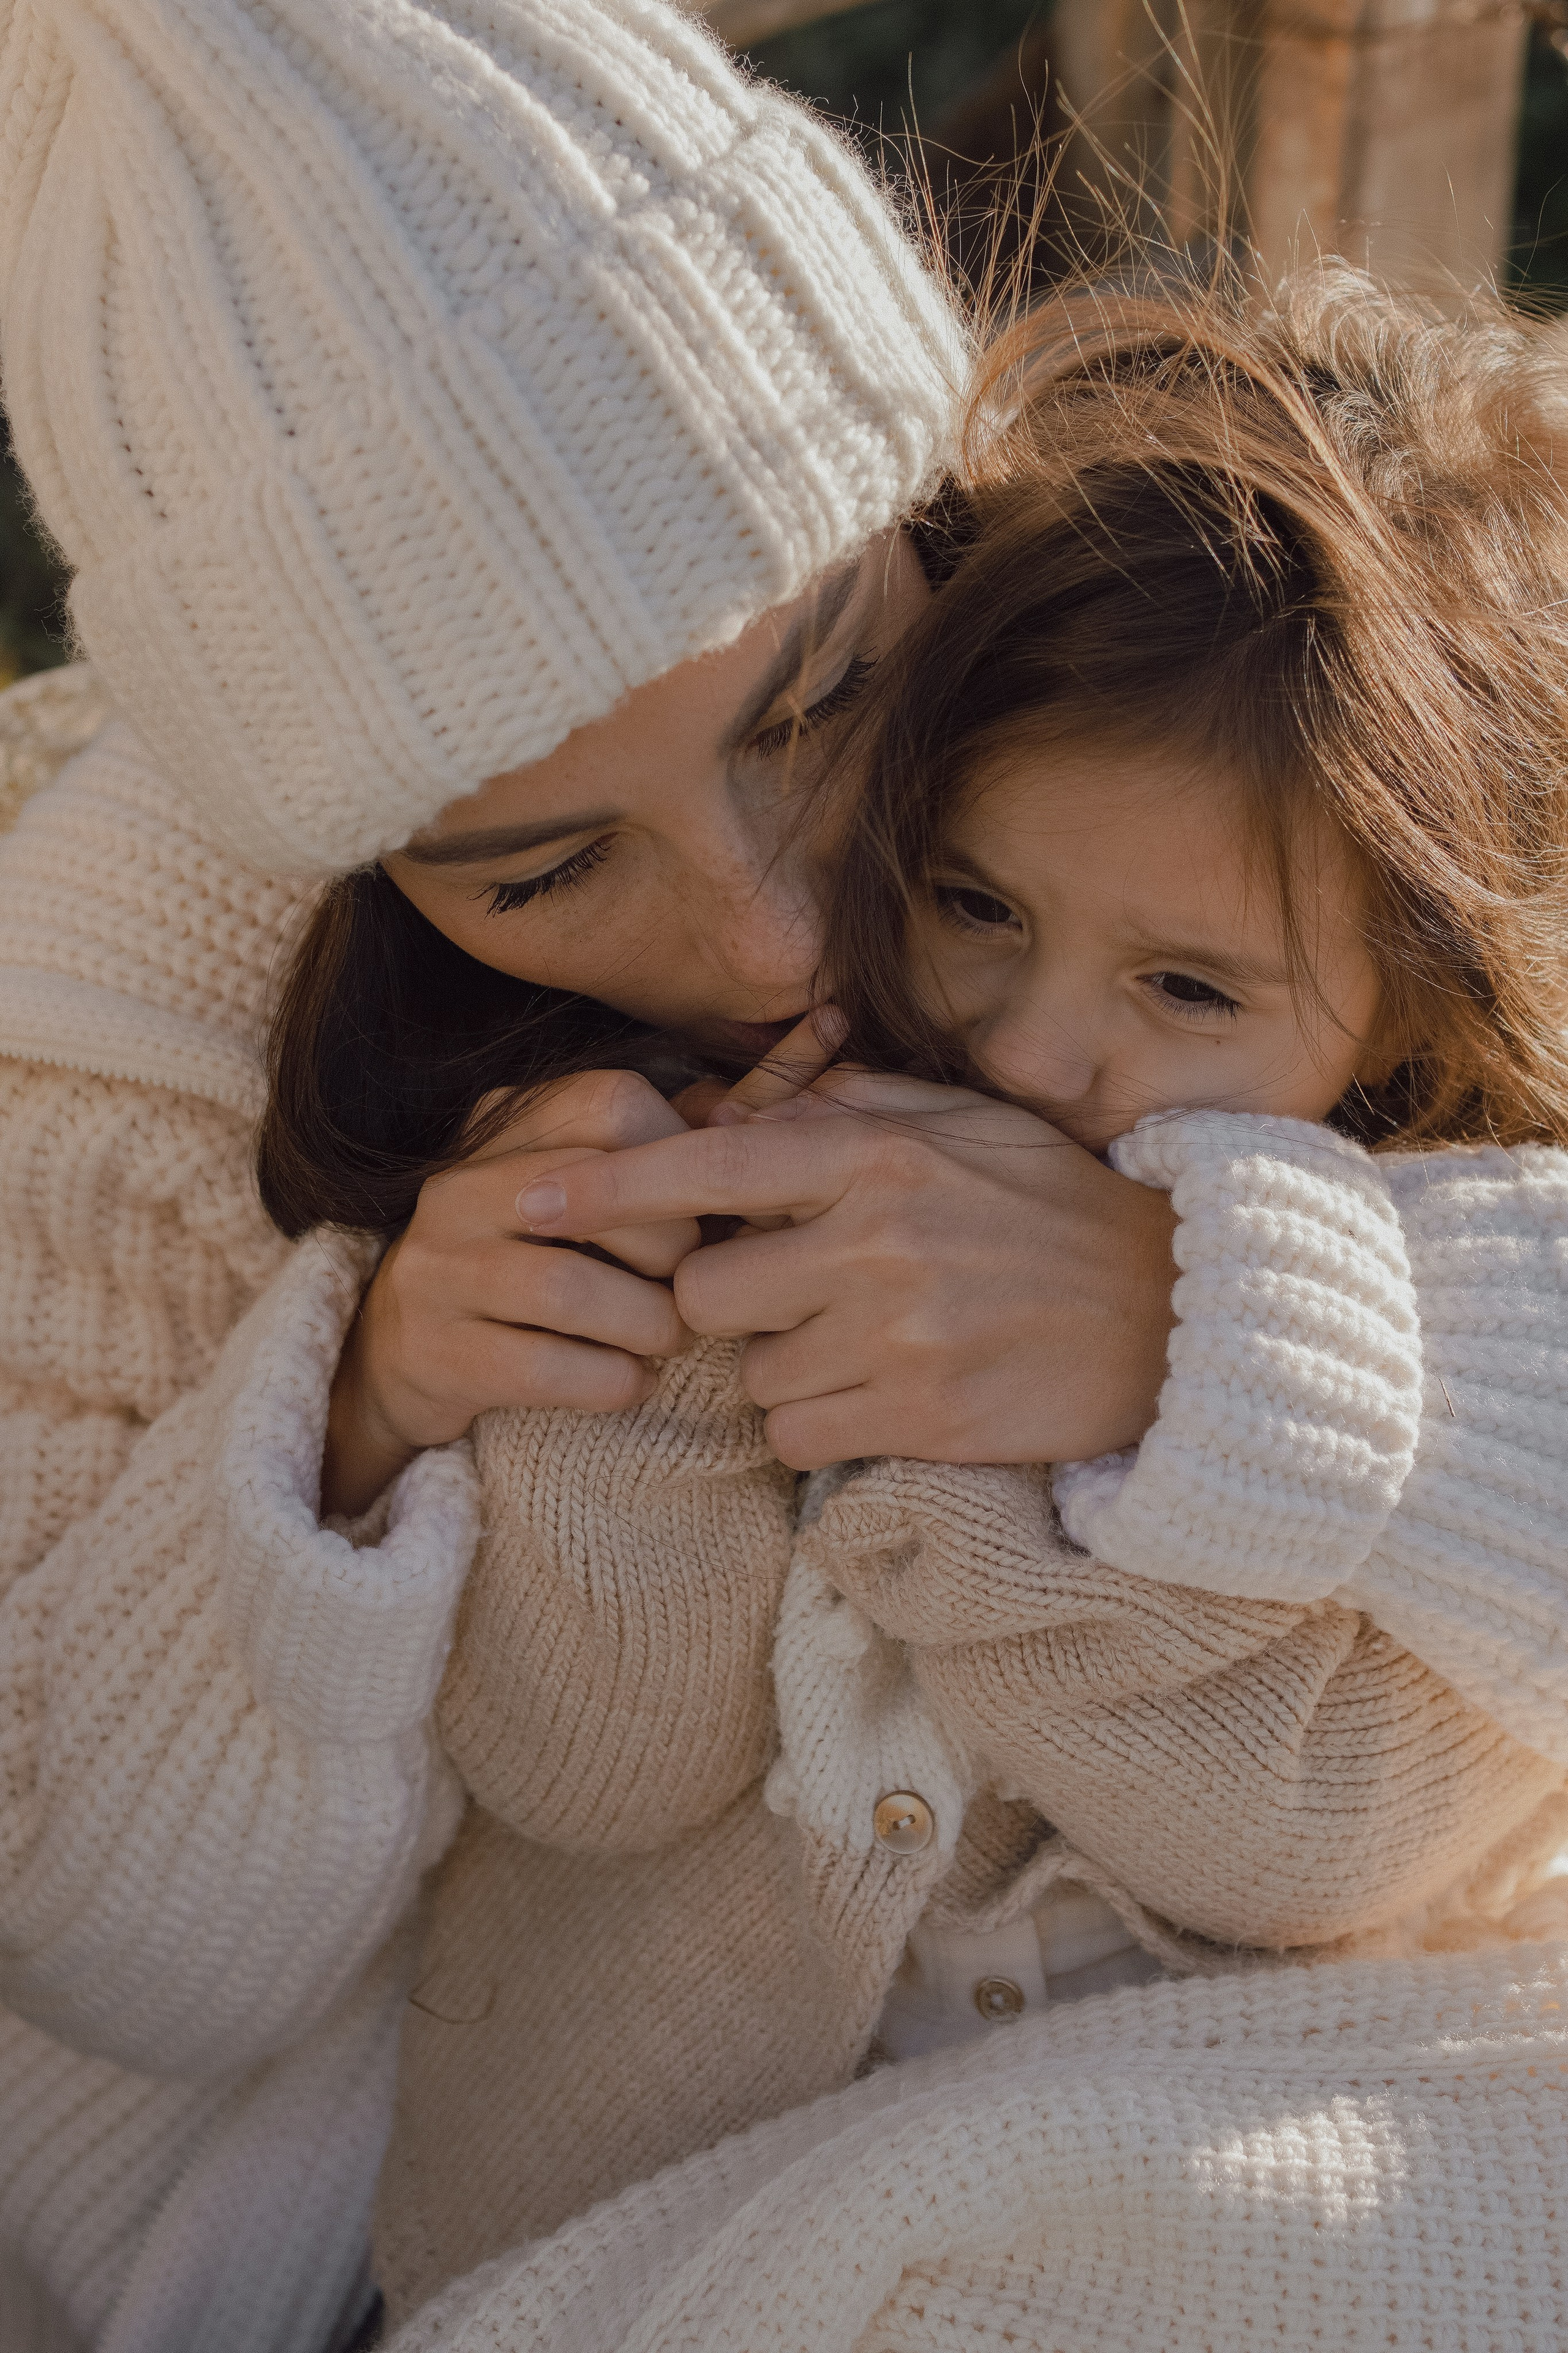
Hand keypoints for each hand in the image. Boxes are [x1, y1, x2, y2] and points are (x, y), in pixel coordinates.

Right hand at [323, 1071, 699, 1516]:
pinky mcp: (434, 1352)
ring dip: (646, 1323)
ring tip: (668, 1339)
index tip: (702, 1211)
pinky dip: (609, 1380)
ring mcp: (437, 1268)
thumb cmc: (531, 1261)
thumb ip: (655, 1155)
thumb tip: (747, 1135)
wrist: (403, 1352)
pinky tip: (631, 1382)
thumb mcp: (577, 1191)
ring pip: (567, 1286)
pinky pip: (543, 1367)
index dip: (679, 1158)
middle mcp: (457, 1186)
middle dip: (670, 1249)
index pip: (611, 1102)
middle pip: (597, 1191)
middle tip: (689, 1286)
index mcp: (501, 1127)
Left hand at [514, 1070, 1177, 1470]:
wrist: (1175, 1316)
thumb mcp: (965, 1123)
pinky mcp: (919, 1420)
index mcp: (875, 1157)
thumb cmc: (1055, 1209)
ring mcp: (896, 1339)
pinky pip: (797, 1435)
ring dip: (782, 1366)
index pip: (703, 1169)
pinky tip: (880, 1392)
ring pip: (750, 1376)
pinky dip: (818, 1423)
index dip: (603, 1187)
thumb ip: (850, 1106)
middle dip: (726, 1306)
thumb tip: (741, 1105)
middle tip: (791, 1296)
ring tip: (864, 1342)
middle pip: (704, 1297)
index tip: (524, 1197)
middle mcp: (873, 1243)